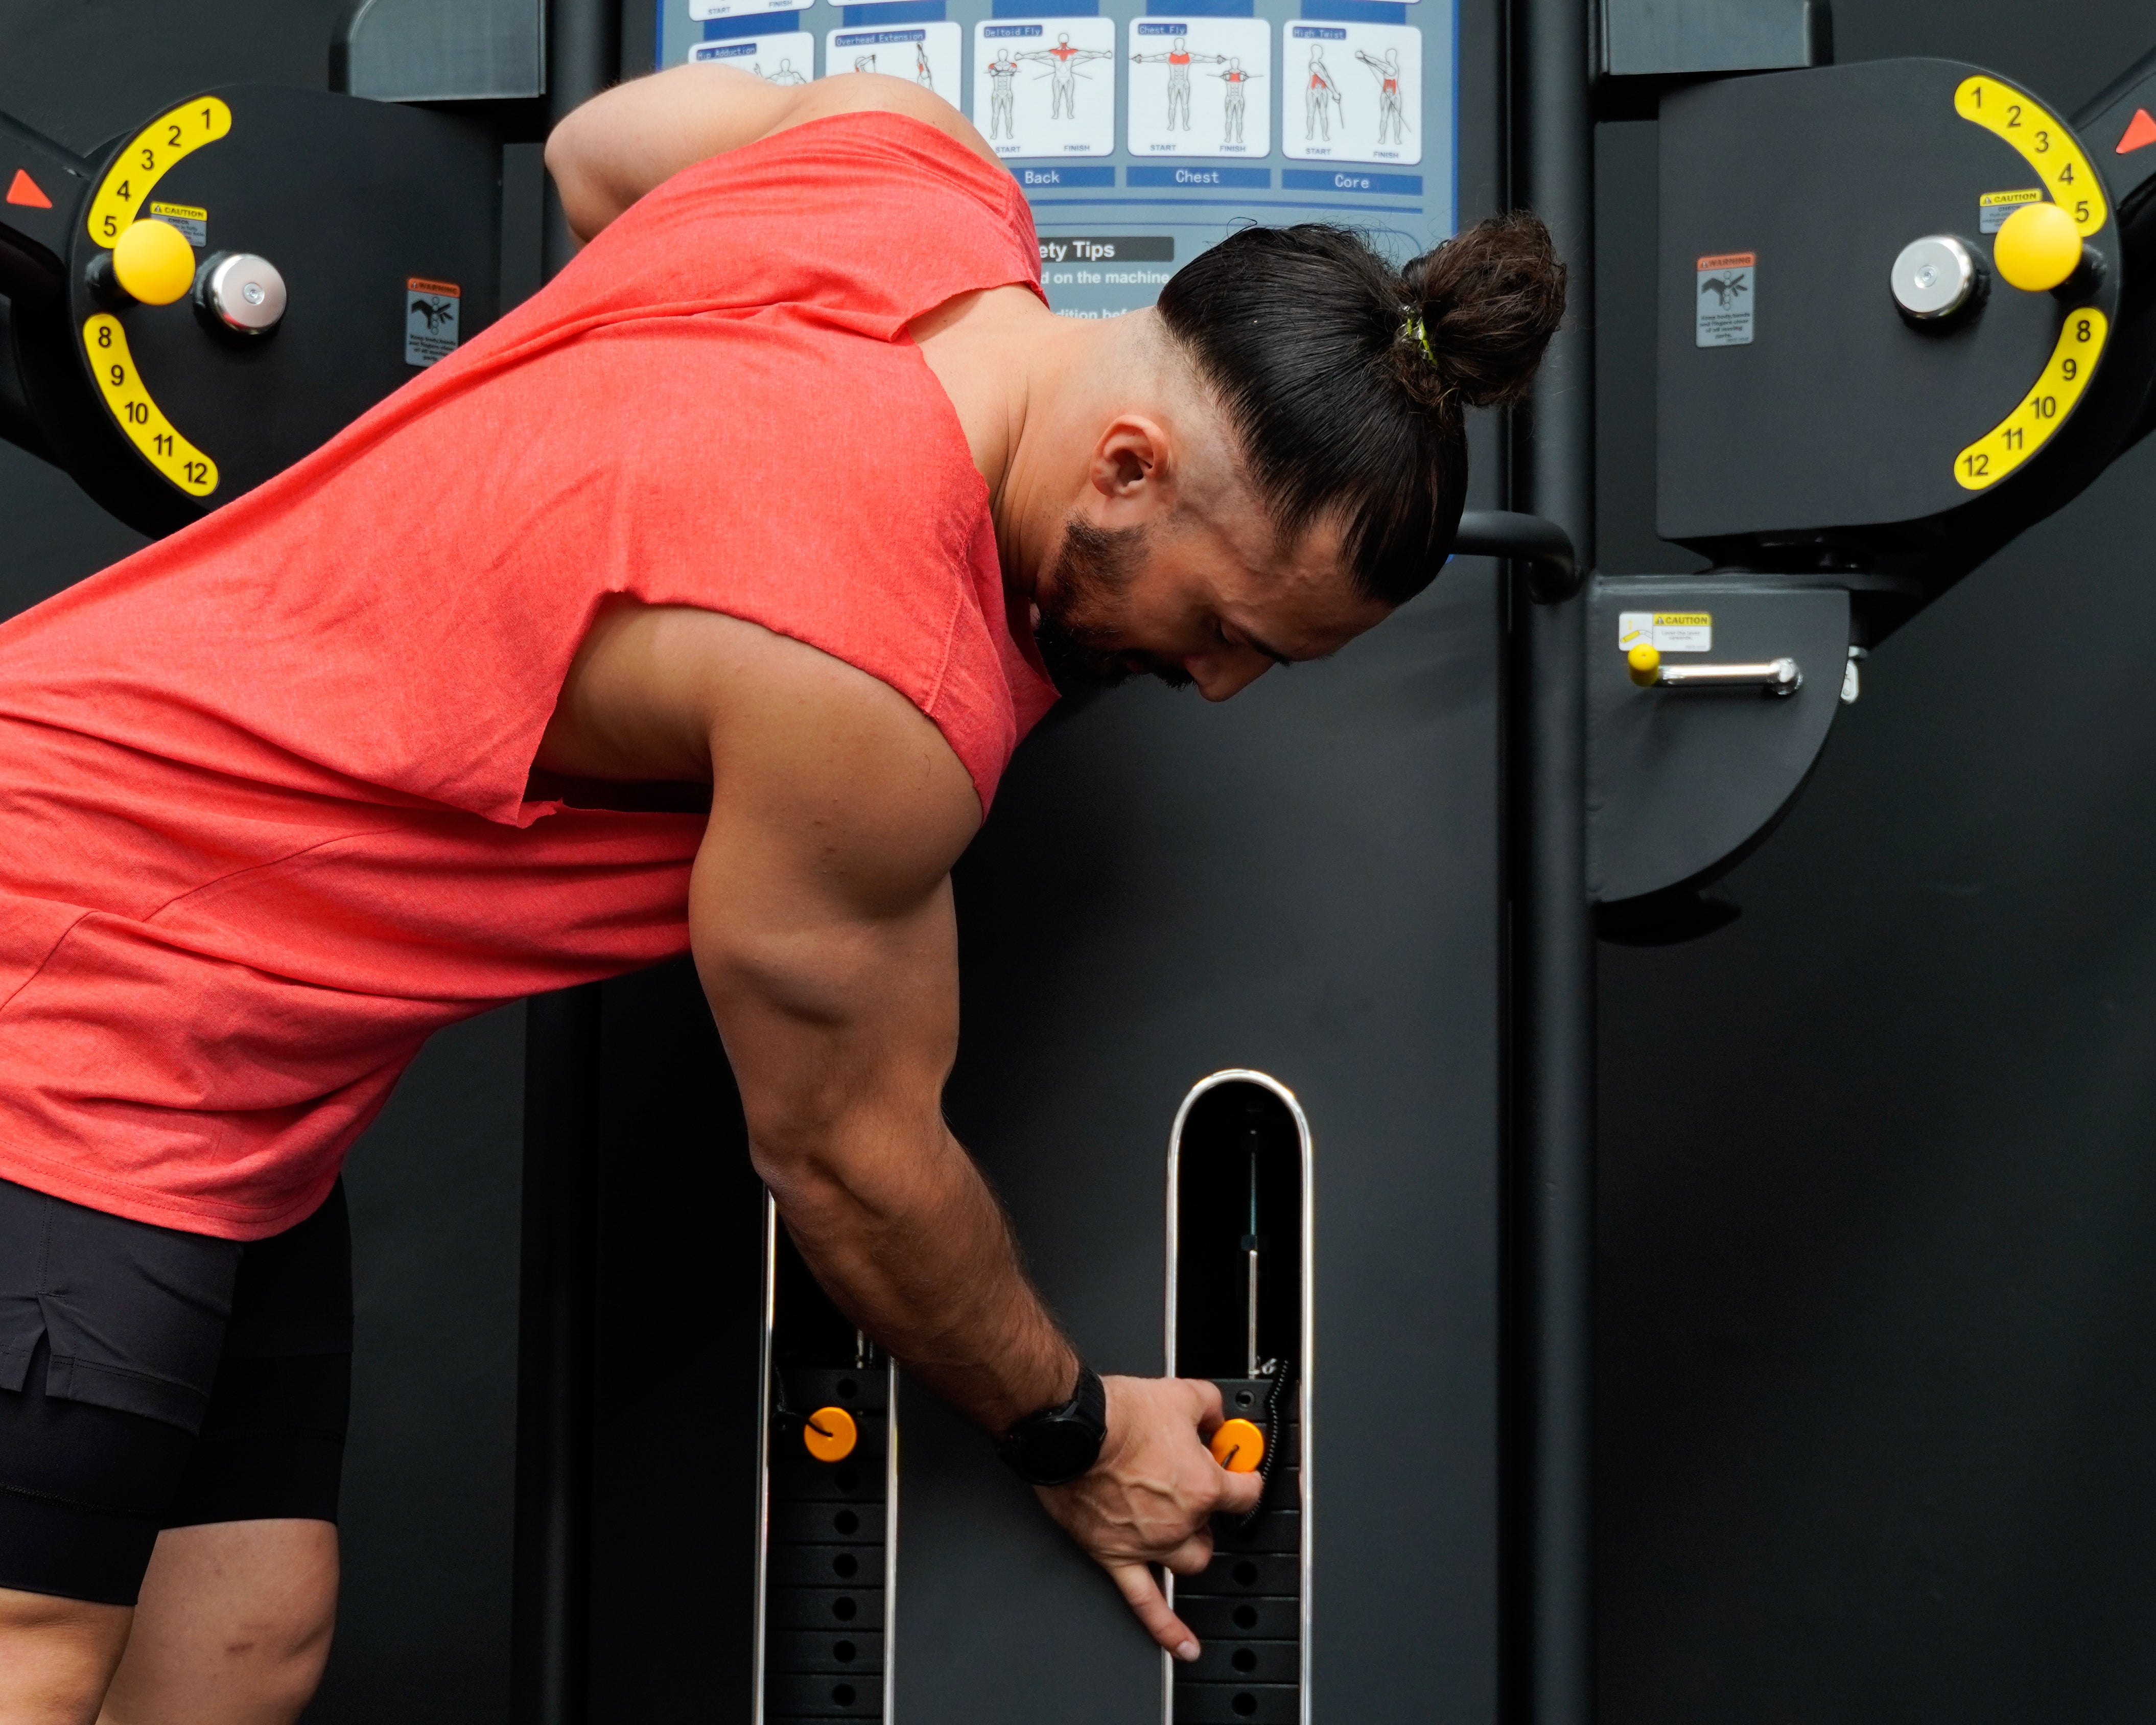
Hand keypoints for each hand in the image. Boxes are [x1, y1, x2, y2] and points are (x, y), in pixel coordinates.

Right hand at [1034, 1375, 1263, 1660]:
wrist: (1070, 1429)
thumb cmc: (1116, 1415)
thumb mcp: (1180, 1394)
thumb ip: (1209, 1407)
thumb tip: (1216, 1414)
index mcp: (1202, 1486)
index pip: (1246, 1493)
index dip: (1243, 1477)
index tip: (1237, 1471)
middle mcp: (1180, 1521)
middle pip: (1214, 1532)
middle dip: (1210, 1514)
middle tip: (1196, 1492)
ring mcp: (1149, 1543)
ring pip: (1189, 1562)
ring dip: (1190, 1548)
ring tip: (1180, 1528)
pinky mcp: (1116, 1555)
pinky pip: (1145, 1603)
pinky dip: (1166, 1629)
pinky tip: (1182, 1646)